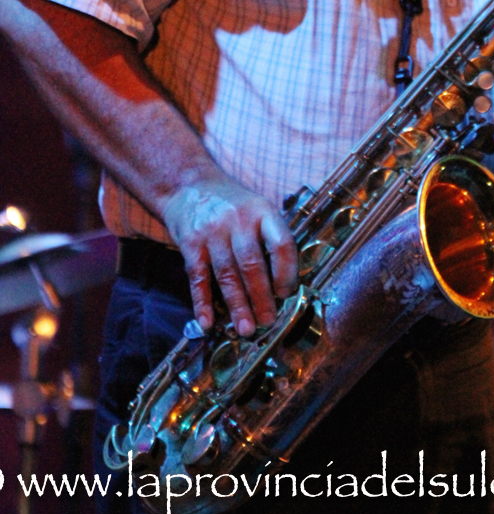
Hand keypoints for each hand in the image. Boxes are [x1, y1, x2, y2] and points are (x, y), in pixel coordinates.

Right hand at [161, 178, 297, 336]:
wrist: (188, 184)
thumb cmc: (231, 203)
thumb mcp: (258, 207)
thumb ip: (270, 237)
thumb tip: (286, 283)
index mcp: (262, 211)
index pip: (281, 243)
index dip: (286, 271)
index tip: (286, 294)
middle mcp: (238, 220)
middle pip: (252, 263)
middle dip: (261, 297)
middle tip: (267, 322)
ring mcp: (212, 231)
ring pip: (226, 274)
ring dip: (237, 305)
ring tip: (245, 329)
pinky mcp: (190, 242)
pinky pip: (198, 277)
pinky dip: (202, 302)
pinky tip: (207, 322)